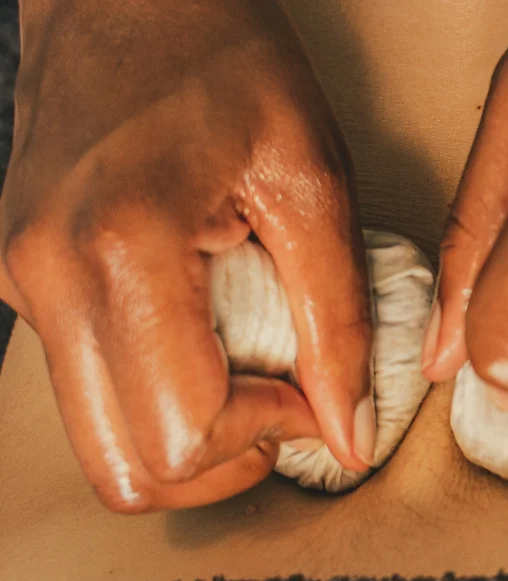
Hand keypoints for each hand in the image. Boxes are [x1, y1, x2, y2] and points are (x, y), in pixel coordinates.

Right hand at [0, 0, 372, 511]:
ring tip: (249, 365)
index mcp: (122, 251)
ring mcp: (23, 285)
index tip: (311, 393)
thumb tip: (349, 430)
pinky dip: (159, 391)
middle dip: (221, 460)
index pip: (180, 436)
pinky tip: (206, 332)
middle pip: (126, 469)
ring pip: (102, 441)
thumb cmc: (223, 58)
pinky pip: (92, 385)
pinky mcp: (26, 280)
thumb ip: (339, 318)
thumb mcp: (313, 181)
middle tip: (281, 401)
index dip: (264, 437)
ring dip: (189, 432)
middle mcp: (48, 280)